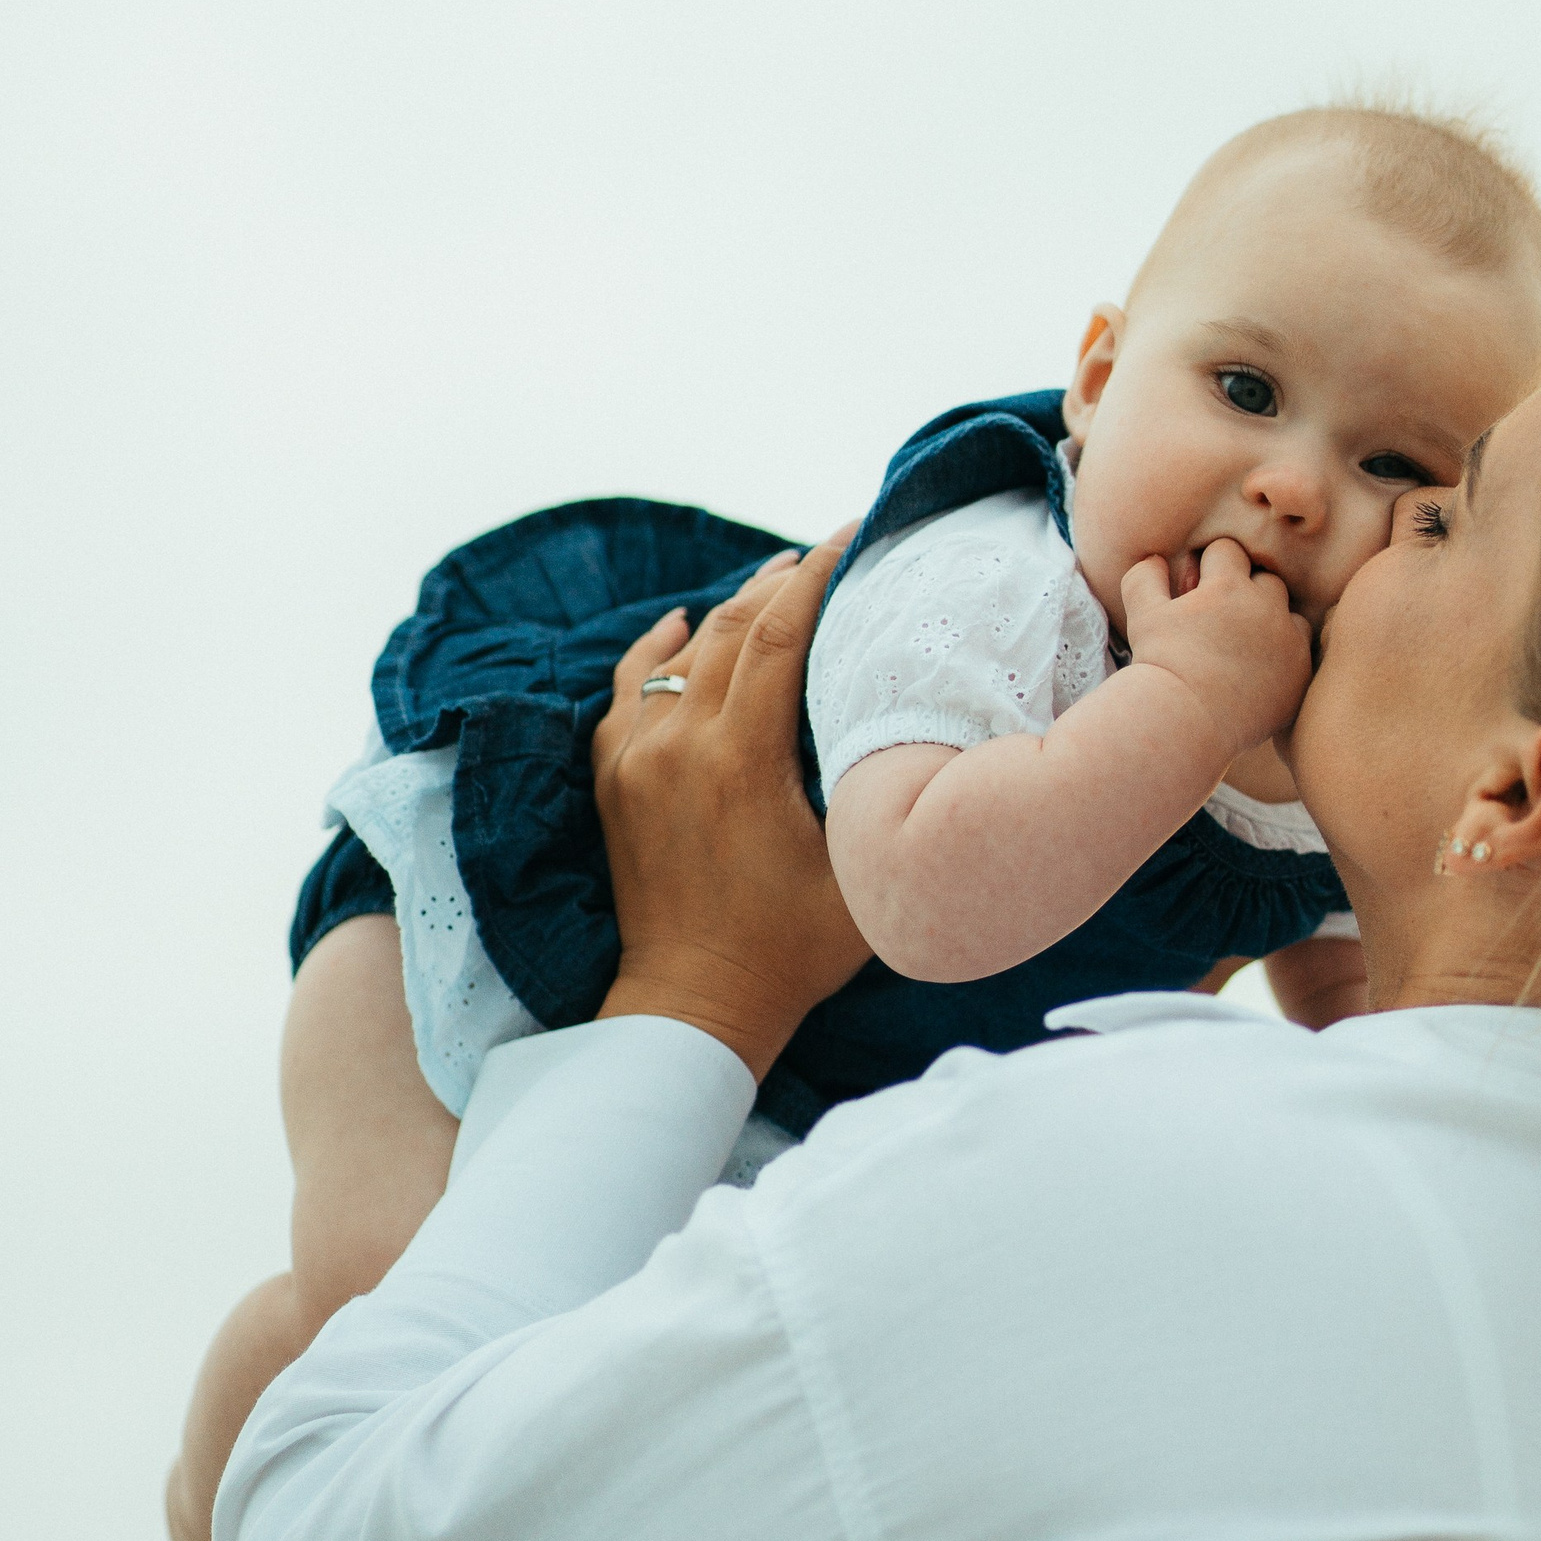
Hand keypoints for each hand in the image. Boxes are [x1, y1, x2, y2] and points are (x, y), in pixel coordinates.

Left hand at [592, 536, 871, 1075]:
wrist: (694, 1005)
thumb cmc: (792, 951)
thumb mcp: (864, 873)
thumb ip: (887, 796)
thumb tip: (926, 730)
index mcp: (737, 759)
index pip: (775, 633)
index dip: (817, 574)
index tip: (852, 534)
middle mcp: (676, 745)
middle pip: (728, 628)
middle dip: (779, 583)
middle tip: (824, 556)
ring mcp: (634, 761)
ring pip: (680, 653)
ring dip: (728, 611)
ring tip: (772, 584)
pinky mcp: (613, 781)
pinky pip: (628, 690)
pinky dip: (657, 651)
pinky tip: (679, 626)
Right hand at [1120, 537, 1312, 766]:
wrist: (1184, 723)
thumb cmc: (1159, 666)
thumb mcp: (1141, 615)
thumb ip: (1145, 576)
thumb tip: (1156, 559)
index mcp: (1230, 585)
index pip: (1228, 551)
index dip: (1210, 568)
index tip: (1198, 592)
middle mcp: (1266, 607)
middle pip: (1266, 580)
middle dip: (1247, 592)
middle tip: (1222, 621)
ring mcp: (1288, 642)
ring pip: (1291, 615)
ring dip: (1273, 623)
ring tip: (1244, 648)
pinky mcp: (1300, 675)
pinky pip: (1301, 653)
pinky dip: (1285, 658)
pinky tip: (1259, 673)